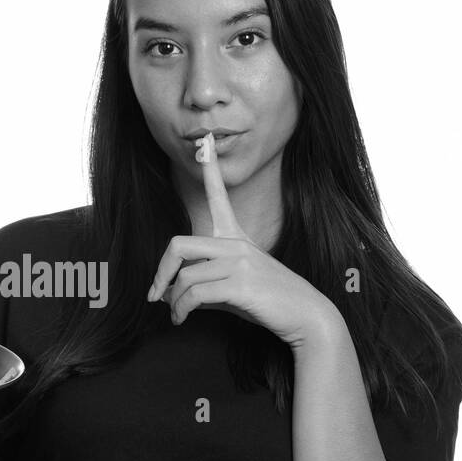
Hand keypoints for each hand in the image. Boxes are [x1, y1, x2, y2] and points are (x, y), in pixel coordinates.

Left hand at [146, 134, 337, 348]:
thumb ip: (202, 283)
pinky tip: (182, 318)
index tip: (205, 141)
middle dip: (161, 272)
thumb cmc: (267, 301)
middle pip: (178, 244)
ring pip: (184, 277)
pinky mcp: (241, 284)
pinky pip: (194, 294)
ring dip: (173, 302)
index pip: (218, 196)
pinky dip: (181, 310)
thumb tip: (165, 293)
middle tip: (156, 294)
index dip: (210, 169)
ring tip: (176, 314)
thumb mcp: (232, 286)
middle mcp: (236, 243)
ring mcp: (239, 262)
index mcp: (235, 236)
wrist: (305, 316)